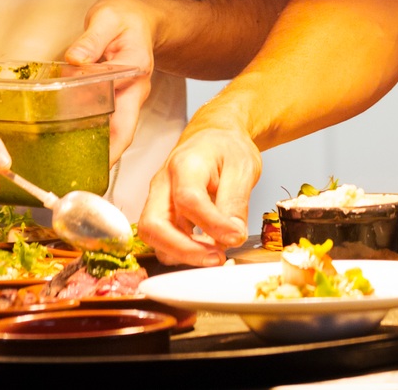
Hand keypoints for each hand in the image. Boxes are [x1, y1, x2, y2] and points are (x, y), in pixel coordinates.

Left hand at [65, 0, 156, 164]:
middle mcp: (130, 94)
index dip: (113, 150)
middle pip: (118, 135)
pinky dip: (86, 133)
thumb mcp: (108, 19)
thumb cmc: (128, 18)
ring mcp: (122, 97)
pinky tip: (64, 143)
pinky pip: (100, 120)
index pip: (126, 122)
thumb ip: (92, 39)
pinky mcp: (111, 96)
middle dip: (99, 160)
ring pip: (109, 131)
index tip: (98, 171)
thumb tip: (75, 59)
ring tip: (64, 170)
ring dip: (92, 150)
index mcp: (133, 77)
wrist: (143, 17)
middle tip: (73, 181)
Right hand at [138, 123, 259, 266]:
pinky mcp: (161, 214)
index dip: (212, 224)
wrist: (214, 138)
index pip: (189, 199)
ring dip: (182, 253)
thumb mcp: (243, 168)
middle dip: (184, 249)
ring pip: (153, 237)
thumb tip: (233, 235)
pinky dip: (181, 251)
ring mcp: (157, 199)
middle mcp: (163, 183)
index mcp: (186, 164)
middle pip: (154, 224)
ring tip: (215, 255)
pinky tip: (206, 249)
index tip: (236, 236)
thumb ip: (236, 202)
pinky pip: (162, 240)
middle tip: (217, 258)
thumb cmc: (226, 149)